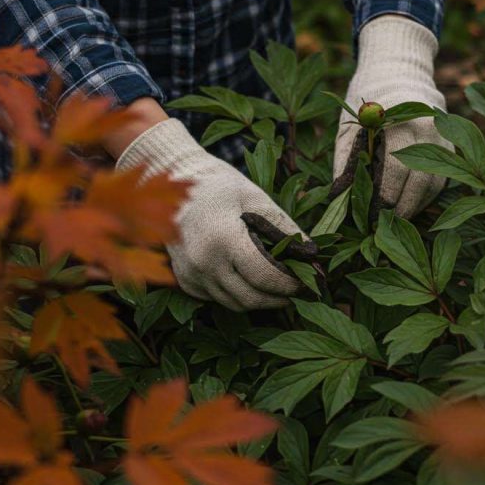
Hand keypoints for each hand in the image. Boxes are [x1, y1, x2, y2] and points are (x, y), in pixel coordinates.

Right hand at [116, 119, 315, 310]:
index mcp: (223, 238)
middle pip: (250, 298)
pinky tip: (249, 281)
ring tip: (277, 289)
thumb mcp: (256, 198)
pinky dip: (237, 295)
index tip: (307, 282)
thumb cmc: (218, 185)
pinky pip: (217, 299)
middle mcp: (203, 262)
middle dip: (279, 299)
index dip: (290, 283)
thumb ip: (284, 227)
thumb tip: (311, 254)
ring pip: (234, 304)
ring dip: (259, 301)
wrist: (173, 180)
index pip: (265, 276)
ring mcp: (190, 274)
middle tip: (297, 291)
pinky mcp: (184, 280)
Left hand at [332, 15, 452, 217]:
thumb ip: (346, 160)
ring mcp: (443, 136)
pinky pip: (441, 179)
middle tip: (381, 225)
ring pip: (433, 183)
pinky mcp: (451, 145)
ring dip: (414, 207)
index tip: (371, 215)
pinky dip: (424, 197)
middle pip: (419, 179)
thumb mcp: (350, 124)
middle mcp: (428, 127)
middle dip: (400, 207)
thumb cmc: (368, 99)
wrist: (399, 70)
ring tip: (393, 221)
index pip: (396, 166)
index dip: (384, 195)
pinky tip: (407, 206)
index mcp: (400, 118)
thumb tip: (341, 199)